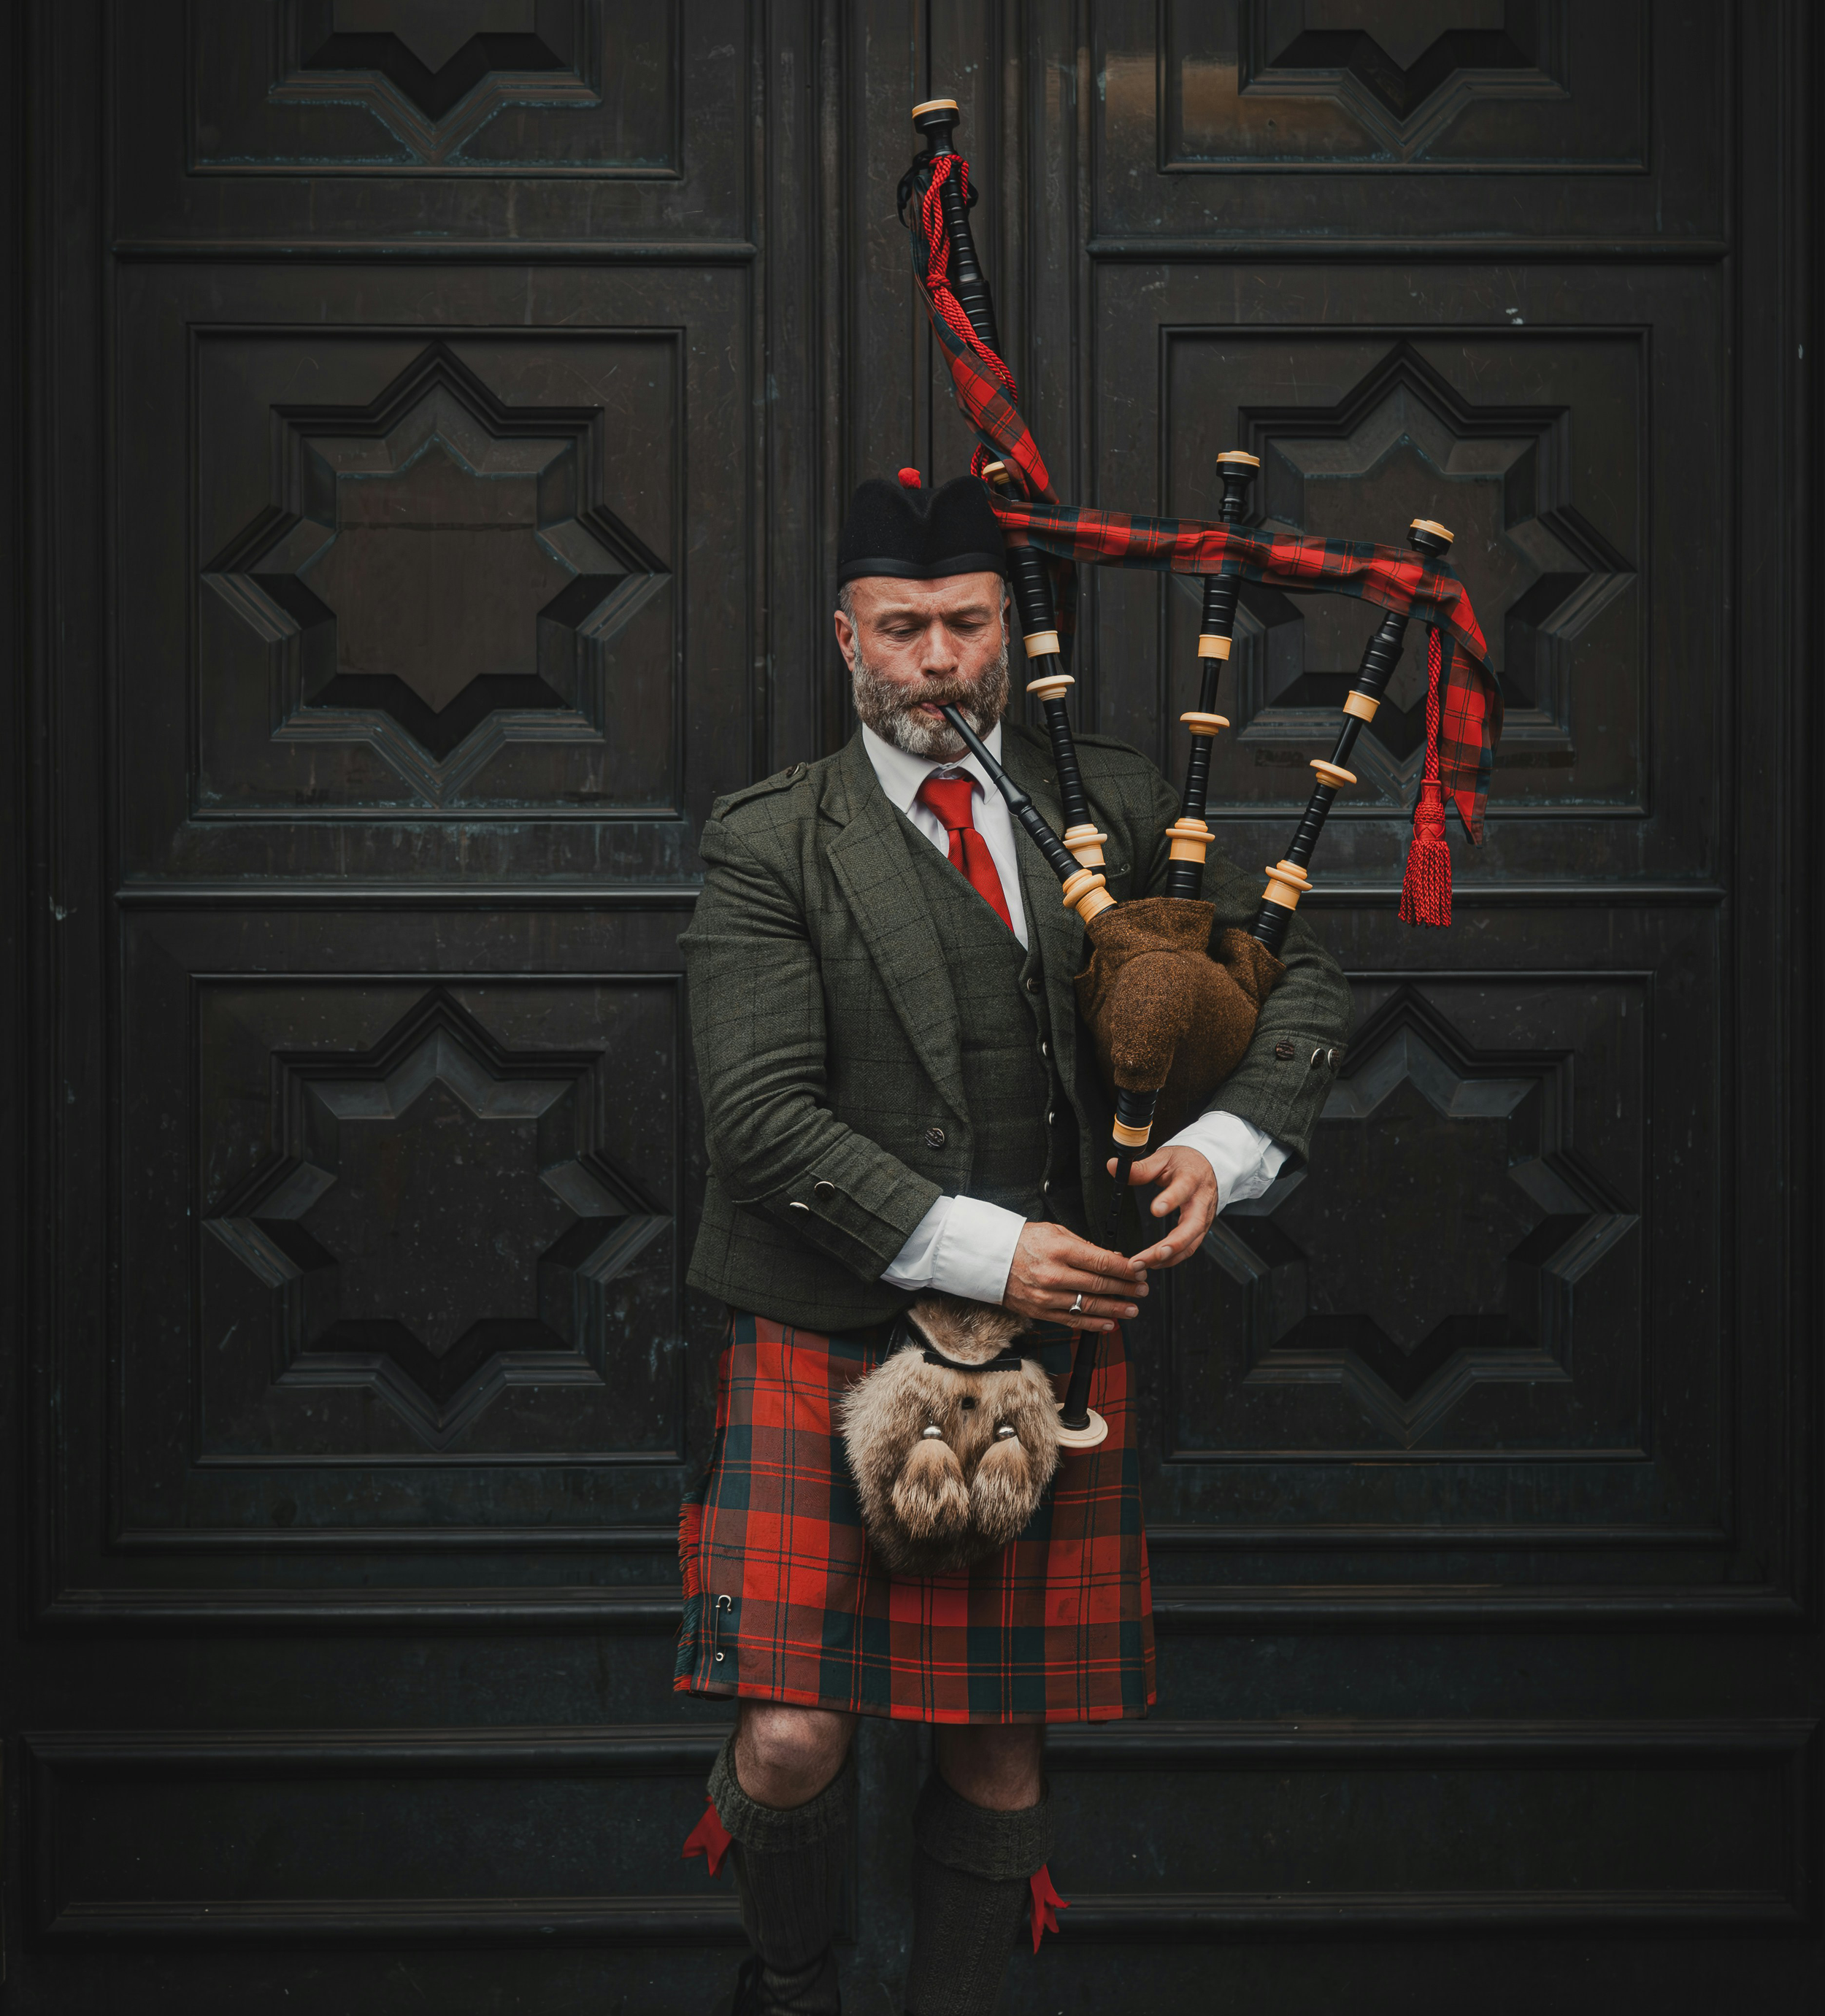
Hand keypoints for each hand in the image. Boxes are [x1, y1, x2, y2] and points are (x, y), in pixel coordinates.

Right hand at [1001, 1221, 1147, 1331]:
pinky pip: (1072, 1321)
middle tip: (1142, 1291)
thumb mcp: (1055, 1232)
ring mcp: (1047, 1296)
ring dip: (1114, 1310)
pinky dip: (1093, 1324)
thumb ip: (1085, 1246)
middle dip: (1126, 1289)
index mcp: (1060, 1250)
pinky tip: (1108, 1324)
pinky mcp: (1040, 1311)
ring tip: (1131, 1310)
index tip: (1140, 1271)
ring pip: (1089, 1306)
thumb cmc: (1024, 1242)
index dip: (1125, 1269)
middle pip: (1099, 1285)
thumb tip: (1113, 1257)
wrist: (991, 1259)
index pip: (1102, 1261)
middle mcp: (1054, 1275)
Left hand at [1109, 1145, 1217, 1269]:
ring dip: (1167, 1258)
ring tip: (1144, 1264)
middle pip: (1192, 1227)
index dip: (1171, 1200)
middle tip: (1152, 1256)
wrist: (1210, 1166)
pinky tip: (1154, 1263)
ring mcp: (1203, 1218)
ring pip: (1190, 1243)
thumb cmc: (1186, 1163)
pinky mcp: (1200, 1229)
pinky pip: (1189, 1248)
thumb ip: (1141, 1168)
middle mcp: (1201, 1202)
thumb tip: (1114, 1167)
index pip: (1183, 1189)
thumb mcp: (1164, 1158)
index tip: (1156, 1209)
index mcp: (1191, 1179)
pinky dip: (1172, 1259)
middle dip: (1172, 1245)